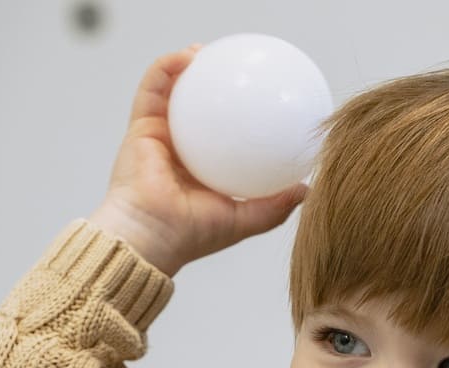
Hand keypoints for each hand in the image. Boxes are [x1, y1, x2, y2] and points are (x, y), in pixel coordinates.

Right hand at [85, 46, 308, 276]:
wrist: (152, 234)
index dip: (239, 114)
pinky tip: (188, 57)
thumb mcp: (244, 220)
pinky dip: (168, 67)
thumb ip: (274, 207)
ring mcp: (159, 137)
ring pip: (172, 91)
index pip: (222, 135)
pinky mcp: (141, 126)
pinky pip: (154, 87)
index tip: (260, 98)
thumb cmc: (191, 235)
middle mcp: (179, 151)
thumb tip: (307, 190)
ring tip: (207, 51)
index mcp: (200, 171)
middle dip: (211, 84)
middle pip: (196, 109)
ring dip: (188, 65)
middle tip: (234, 69)